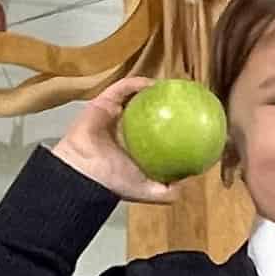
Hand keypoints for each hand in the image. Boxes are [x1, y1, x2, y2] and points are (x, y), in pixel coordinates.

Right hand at [54, 76, 179, 203]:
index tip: (190, 118)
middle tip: (181, 97)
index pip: (155, 132)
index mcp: (133, 148)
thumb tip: (188, 184)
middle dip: (163, 103)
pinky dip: (137, 84)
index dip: (172, 124)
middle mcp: (123, 130)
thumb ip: (168, 191)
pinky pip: (122, 89)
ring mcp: (112, 115)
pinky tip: (153, 84)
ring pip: (134, 96)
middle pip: (146, 111)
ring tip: (170, 85)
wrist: (85, 173)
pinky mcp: (102, 103)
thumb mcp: (148, 191)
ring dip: (151, 89)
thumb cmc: (113, 183)